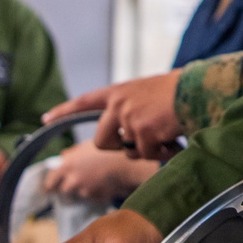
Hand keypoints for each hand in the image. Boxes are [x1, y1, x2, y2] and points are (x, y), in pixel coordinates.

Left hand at [42, 144, 158, 201]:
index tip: (51, 186)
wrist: (126, 162)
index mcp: (66, 165)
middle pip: (63, 190)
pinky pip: (93, 195)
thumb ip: (72, 153)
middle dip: (68, 187)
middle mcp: (72, 180)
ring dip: (84, 188)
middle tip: (76, 181)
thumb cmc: (107, 148)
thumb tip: (62, 156)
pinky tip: (105, 181)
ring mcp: (84, 190)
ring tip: (96, 178)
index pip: (50, 182)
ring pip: (79, 193)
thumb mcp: (87, 145)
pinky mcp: (96, 197)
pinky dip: (96, 191)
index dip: (50, 184)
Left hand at [43, 72, 181, 159]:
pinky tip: (173, 138)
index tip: (45, 119)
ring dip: (147, 148)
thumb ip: (131, 108)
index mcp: (119, 91)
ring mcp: (129, 118)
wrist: (197, 89)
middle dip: (119, 147)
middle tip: (140, 142)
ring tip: (165, 134)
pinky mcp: (142, 131)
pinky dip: (162, 151)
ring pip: (129, 150)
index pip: (85, 102)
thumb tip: (127, 135)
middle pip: (102, 140)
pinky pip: (147, 154)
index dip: (64, 111)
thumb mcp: (147, 93)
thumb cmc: (180, 91)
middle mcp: (119, 103)